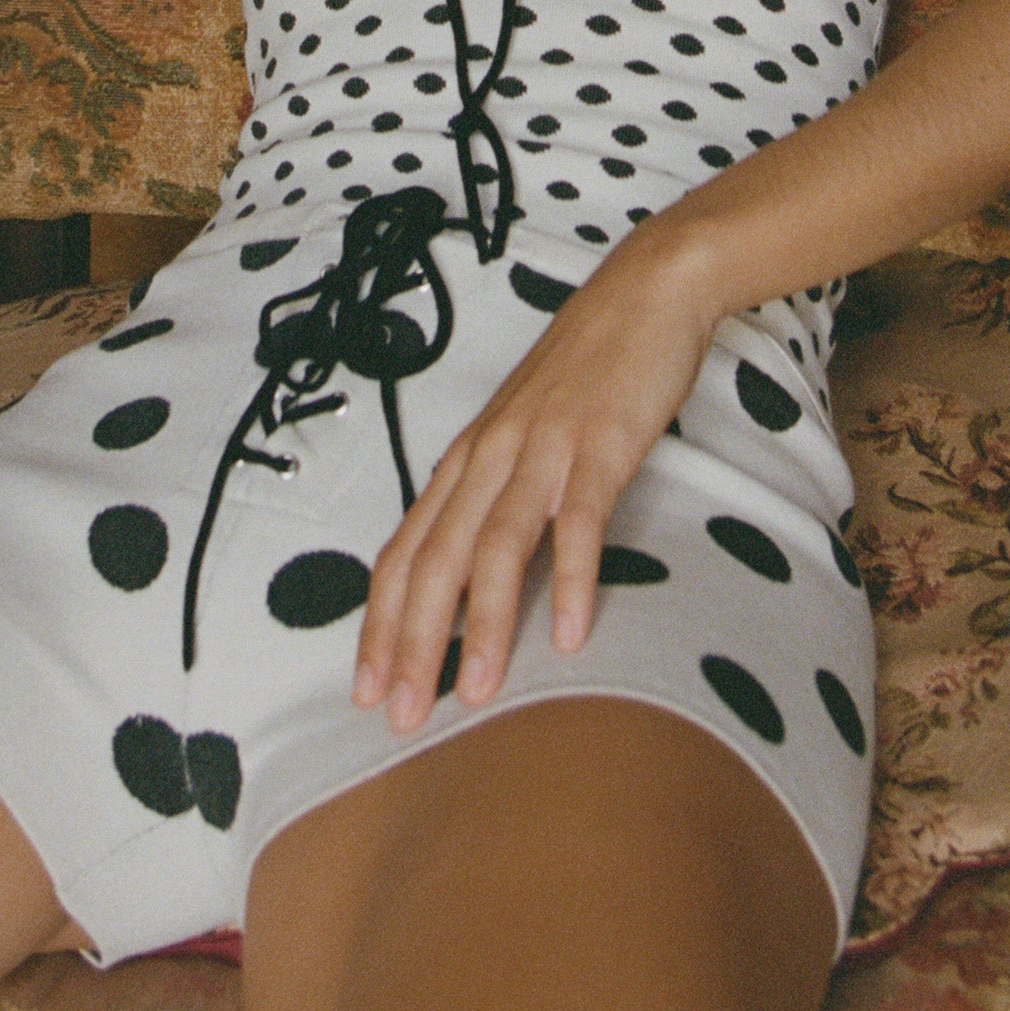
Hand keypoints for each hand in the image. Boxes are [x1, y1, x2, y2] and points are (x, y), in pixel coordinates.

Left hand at [351, 226, 711, 732]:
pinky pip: (579, 522)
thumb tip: (475, 574)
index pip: (406, 552)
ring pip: (496, 547)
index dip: (382, 624)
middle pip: (436, 560)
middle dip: (413, 644)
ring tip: (475, 694)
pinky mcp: (599, 444)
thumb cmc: (585, 372)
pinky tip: (569, 633)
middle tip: (401, 718)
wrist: (642, 292)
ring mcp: (543, 449)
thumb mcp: (525, 433)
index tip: (367, 690)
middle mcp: (491, 455)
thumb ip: (499, 493)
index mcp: (468, 459)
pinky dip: (570, 579)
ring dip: (481, 626)